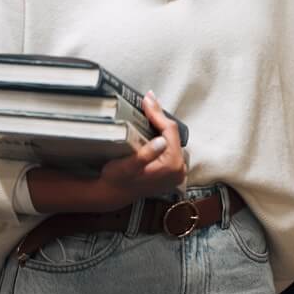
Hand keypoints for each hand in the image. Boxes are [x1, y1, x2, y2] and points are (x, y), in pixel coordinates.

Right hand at [94, 91, 186, 211]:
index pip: (169, 131)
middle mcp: (179, 169)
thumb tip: (161, 140)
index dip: (158, 113)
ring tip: (149, 107)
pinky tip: (152, 122)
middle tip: (149, 98)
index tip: (147, 99)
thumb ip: (146, 155)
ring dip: (159, 123)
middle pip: (172, 133)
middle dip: (159, 115)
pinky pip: (169, 144)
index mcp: (172, 166)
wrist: (113, 194)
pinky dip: (160, 133)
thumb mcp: (127, 167)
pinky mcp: (172, 169)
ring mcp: (177, 170)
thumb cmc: (117, 180)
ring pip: (171, 137)